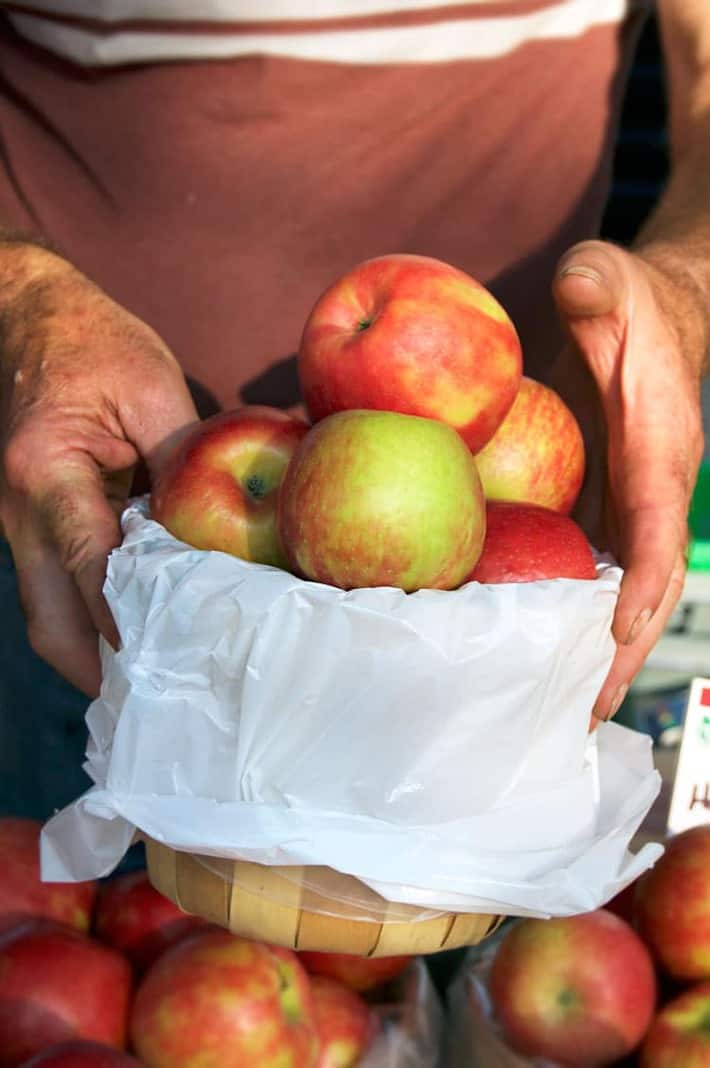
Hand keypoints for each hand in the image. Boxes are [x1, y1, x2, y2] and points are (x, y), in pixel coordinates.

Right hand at [0, 244, 197, 695]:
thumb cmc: (94, 344)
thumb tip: (230, 525)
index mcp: (46, 473)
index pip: (88, 565)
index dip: (127, 620)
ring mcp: (19, 523)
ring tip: (157, 679)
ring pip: (46, 614)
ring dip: (92, 652)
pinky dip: (90, 619)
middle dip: (99, 668)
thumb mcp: (150, 387)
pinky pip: (56, 590)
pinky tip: (138, 632)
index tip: (170, 664)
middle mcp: (20, 511)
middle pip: (49, 619)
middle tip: (163, 697)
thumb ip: (184, 458)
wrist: (32, 319)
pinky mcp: (36, 525)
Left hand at [551, 240, 704, 726]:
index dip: (644, 577)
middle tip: (582, 716)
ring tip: (558, 714)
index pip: (659, 521)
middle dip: (619, 652)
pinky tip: (535, 650)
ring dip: (593, 652)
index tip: (615, 629)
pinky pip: (589, 569)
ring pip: (619, 593)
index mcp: (662, 447)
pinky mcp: (602, 506)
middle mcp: (651, 491)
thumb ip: (598, 283)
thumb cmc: (629, 300)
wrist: (647, 315)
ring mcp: (628, 507)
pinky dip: (569, 614)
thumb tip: (579, 286)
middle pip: (646, 587)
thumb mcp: (612, 279)